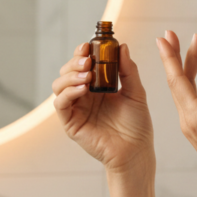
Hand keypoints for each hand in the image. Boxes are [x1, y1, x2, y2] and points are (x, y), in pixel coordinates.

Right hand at [52, 42, 154, 175]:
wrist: (136, 151)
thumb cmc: (137, 125)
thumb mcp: (135, 92)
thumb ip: (128, 70)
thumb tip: (122, 46)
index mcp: (97, 87)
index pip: (83, 64)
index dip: (82, 53)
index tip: (88, 44)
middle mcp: (83, 96)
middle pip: (67, 72)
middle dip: (74, 62)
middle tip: (88, 60)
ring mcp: (75, 109)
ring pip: (59, 85)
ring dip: (70, 76)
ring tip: (87, 75)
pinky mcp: (71, 123)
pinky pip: (60, 104)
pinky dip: (67, 93)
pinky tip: (82, 88)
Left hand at [157, 30, 196, 195]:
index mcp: (194, 117)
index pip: (178, 82)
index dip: (170, 58)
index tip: (162, 39)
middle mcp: (187, 118)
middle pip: (176, 81)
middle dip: (173, 56)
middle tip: (168, 34)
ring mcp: (191, 123)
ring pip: (183, 88)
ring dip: (183, 65)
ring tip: (189, 44)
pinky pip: (189, 97)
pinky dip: (190, 79)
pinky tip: (196, 71)